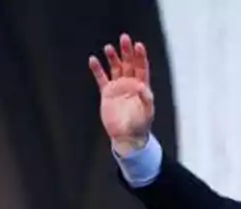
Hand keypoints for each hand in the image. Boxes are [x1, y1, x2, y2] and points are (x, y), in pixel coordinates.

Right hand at [88, 33, 154, 154]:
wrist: (127, 137)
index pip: (142, 68)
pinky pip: (101, 78)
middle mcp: (130, 84)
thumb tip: (143, 87)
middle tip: (124, 38)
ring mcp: (118, 88)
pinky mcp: (107, 93)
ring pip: (115, 68)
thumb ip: (146, 99)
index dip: (140, 57)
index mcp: (142, 87)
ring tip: (109, 47)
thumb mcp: (147, 113)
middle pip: (128, 64)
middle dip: (127, 51)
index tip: (138, 45)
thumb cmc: (140, 126)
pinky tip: (93, 59)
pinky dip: (97, 69)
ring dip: (113, 57)